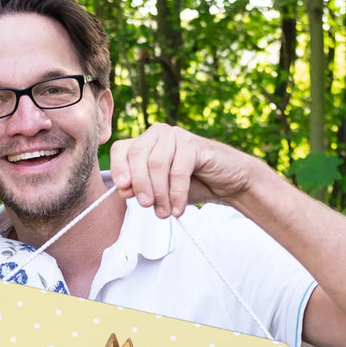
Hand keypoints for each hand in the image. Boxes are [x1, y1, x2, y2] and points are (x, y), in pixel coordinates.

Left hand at [109, 123, 253, 217]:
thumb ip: (140, 189)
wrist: (227, 183)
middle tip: (146, 206)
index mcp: (144, 142)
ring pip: (156, 164)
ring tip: (164, 212)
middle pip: (137, 155)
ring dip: (159, 193)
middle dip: (139, 184)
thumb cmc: (190, 185)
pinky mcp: (194, 144)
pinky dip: (176, 194)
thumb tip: (123, 189)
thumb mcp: (159, 190)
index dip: (118, 168)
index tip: (122, 190)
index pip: (120, 149)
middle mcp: (158, 134)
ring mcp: (176, 136)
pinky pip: (178, 171)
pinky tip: (178, 209)